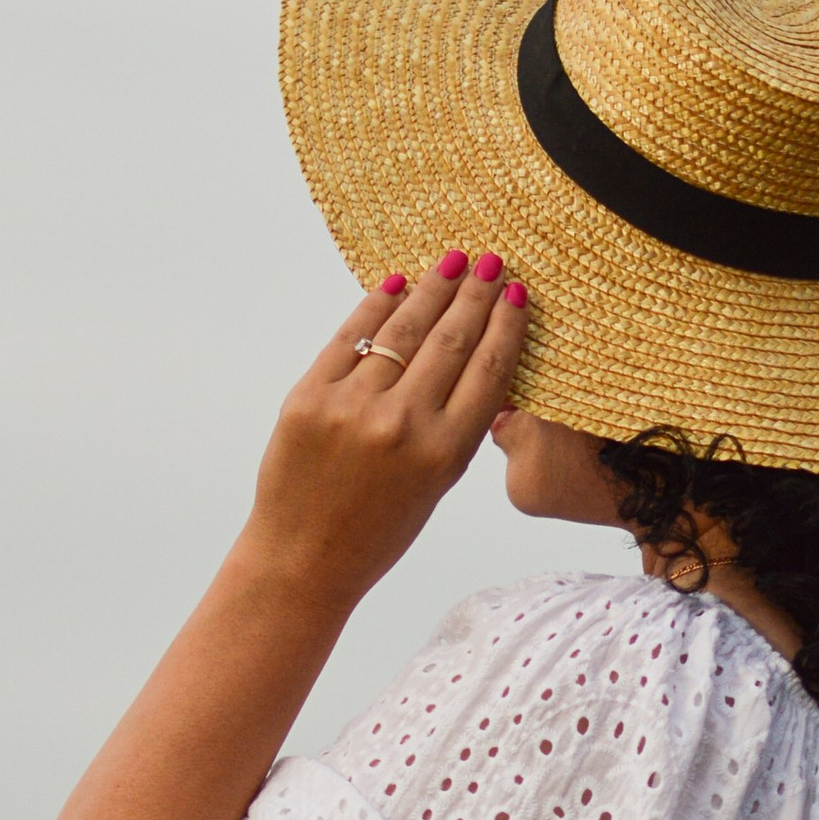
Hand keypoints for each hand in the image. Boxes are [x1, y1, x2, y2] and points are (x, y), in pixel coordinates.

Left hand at [245, 249, 529, 608]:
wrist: (303, 559)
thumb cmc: (377, 531)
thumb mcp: (436, 487)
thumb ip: (456, 427)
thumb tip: (473, 356)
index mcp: (445, 454)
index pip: (488, 371)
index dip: (505, 325)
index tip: (515, 291)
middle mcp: (403, 425)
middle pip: (451, 340)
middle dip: (473, 293)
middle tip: (489, 260)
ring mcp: (353, 406)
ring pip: (403, 330)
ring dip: (431, 289)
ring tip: (451, 261)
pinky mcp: (309, 396)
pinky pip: (350, 336)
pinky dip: (375, 306)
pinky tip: (397, 283)